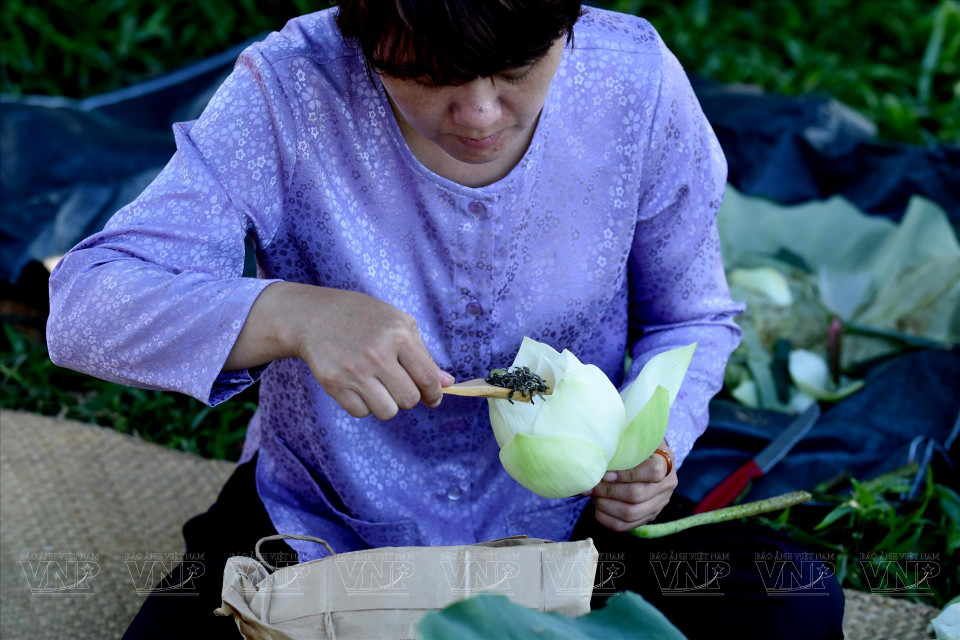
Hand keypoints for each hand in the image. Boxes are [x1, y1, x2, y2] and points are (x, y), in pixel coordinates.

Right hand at [225, 282, 453, 419]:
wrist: (313, 316)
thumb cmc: (362, 317)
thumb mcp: (398, 323)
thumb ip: (423, 355)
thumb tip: (447, 384)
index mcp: (399, 335)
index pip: (427, 379)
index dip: (434, 393)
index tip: (432, 397)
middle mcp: (378, 354)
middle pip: (409, 400)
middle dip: (408, 397)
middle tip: (398, 384)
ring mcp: (354, 371)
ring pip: (387, 411)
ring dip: (386, 404)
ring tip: (379, 386)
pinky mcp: (334, 384)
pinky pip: (361, 412)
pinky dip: (363, 405)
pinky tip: (358, 386)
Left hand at [582, 438, 676, 531]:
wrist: (651, 457)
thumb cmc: (638, 444)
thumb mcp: (636, 437)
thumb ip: (624, 443)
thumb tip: (597, 455)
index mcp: (666, 462)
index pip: (653, 471)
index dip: (627, 474)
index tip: (605, 472)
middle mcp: (667, 486)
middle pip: (636, 495)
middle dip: (607, 491)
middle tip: (590, 485)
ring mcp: (659, 504)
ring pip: (631, 513)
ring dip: (605, 505)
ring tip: (593, 495)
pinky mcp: (648, 517)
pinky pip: (626, 526)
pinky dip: (607, 519)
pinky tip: (597, 508)